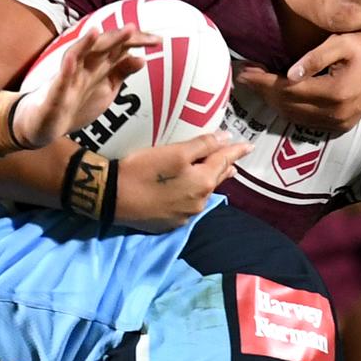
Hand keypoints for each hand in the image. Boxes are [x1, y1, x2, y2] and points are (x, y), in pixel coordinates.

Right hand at [12, 25, 159, 148]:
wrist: (43, 124)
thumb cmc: (75, 103)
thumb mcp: (105, 89)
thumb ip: (121, 72)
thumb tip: (142, 59)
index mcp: (98, 65)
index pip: (119, 47)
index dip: (137, 42)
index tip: (158, 40)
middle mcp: (84, 66)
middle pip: (101, 47)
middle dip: (115, 38)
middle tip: (134, 29)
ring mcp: (68, 78)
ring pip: (77, 56)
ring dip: (86, 44)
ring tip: (97, 32)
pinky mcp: (54, 93)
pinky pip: (59, 80)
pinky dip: (65, 69)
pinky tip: (70, 60)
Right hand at [114, 131, 251, 232]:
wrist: (112, 198)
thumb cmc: (144, 170)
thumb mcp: (174, 152)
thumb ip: (203, 145)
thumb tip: (226, 137)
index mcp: (204, 182)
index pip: (224, 161)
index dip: (236, 151)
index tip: (248, 145)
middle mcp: (199, 202)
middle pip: (216, 180)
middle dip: (225, 167)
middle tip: (233, 158)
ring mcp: (185, 215)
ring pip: (203, 194)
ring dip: (209, 181)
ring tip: (214, 172)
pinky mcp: (170, 223)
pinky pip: (188, 205)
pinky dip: (192, 194)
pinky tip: (188, 190)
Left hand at [235, 28, 360, 132]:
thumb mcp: (341, 43)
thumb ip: (315, 57)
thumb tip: (289, 74)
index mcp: (336, 92)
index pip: (288, 90)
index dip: (263, 81)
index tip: (245, 71)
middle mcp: (337, 113)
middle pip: (287, 105)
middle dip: (263, 91)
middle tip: (245, 76)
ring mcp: (339, 123)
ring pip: (294, 117)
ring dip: (273, 101)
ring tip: (257, 84)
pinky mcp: (341, 125)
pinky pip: (306, 121)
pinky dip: (289, 109)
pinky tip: (277, 96)